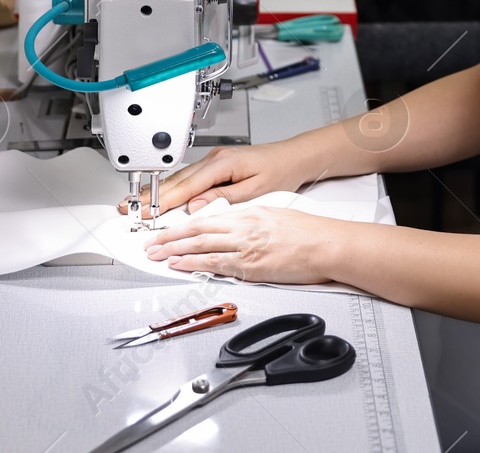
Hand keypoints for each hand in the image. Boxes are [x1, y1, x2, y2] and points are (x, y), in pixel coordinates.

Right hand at [118, 140, 307, 215]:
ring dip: (158, 191)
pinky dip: (173, 187)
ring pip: (180, 178)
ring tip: (137, 203)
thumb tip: (196, 207)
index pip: (186, 186)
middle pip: (176, 180)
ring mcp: (214, 160)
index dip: (163, 201)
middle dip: (151, 195)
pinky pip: (189, 177)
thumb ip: (223, 199)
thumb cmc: (280, 171)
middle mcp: (215, 159)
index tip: (146, 213)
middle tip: (128, 208)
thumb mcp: (254, 190)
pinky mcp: (216, 164)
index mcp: (222, 164)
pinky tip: (162, 194)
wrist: (294, 157)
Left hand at [143, 206, 338, 283]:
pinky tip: (178, 264)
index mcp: (250, 213)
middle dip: (170, 237)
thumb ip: (252, 222)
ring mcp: (246, 246)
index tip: (168, 230)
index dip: (183, 225)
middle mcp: (244, 226)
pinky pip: (214, 263)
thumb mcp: (277, 216)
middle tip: (151, 243)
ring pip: (200, 244)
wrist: (328, 244)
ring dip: (174, 250)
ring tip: (156, 254)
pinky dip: (193, 263)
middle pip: (198, 229)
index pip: (208, 218)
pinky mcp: (250, 265)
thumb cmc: (310, 233)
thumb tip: (235, 229)